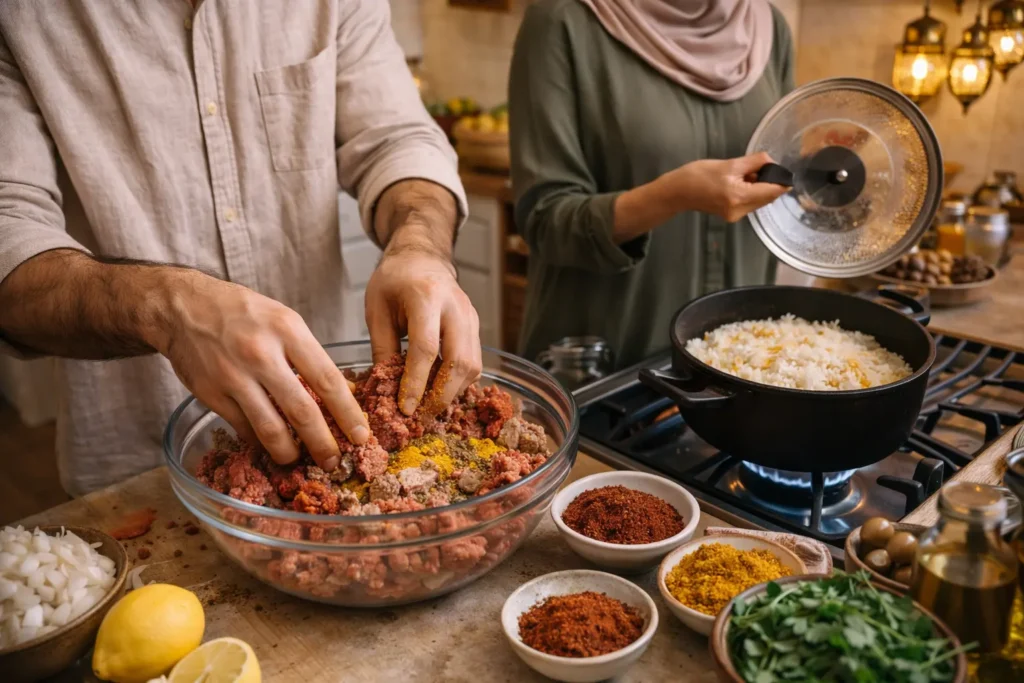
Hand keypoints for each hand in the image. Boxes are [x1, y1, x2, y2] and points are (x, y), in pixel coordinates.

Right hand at [151, 271, 368, 468]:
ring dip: (290, 452)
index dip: (348, 413)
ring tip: (299, 460)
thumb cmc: (242, 312)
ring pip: (270, 428)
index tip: (361, 435)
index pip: (328, 379)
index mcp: (288, 331)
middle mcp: (262, 354)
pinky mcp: (212, 395)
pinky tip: (269, 446)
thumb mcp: (284, 320)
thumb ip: (310, 355)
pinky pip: (243, 428)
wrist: (183, 307)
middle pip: (302, 411)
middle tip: (335, 462)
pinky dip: (259, 442)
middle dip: (323, 443)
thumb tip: (342, 392)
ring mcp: (234, 376)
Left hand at [365, 247, 481, 416]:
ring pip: (472, 366)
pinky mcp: (476, 326)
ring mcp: (471, 317)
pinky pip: (474, 362)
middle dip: (440, 396)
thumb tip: (386, 391)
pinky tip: (440, 390)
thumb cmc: (394, 281)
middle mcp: (456, 307)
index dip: (417, 383)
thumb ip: (382, 349)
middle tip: (420, 417)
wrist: (422, 257)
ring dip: (452, 392)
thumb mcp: (377, 310)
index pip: (426, 348)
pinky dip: (459, 382)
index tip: (405, 409)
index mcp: (426, 297)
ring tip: (428, 407)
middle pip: (458, 361)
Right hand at [663, 152, 788, 222]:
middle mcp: (740, 210)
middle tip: (757, 168)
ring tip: (744, 174)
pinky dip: (750, 192)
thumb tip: (772, 162)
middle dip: (768, 182)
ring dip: (759, 187)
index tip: (784, 171)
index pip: (772, 191)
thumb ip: (754, 162)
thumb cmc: (698, 175)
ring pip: (759, 200)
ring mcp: (736, 215)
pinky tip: (739, 183)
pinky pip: (750, 203)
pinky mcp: (732, 215)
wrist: (677, 192)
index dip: (782, 181)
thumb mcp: (729, 164)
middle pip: (768, 197)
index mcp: (740, 196)